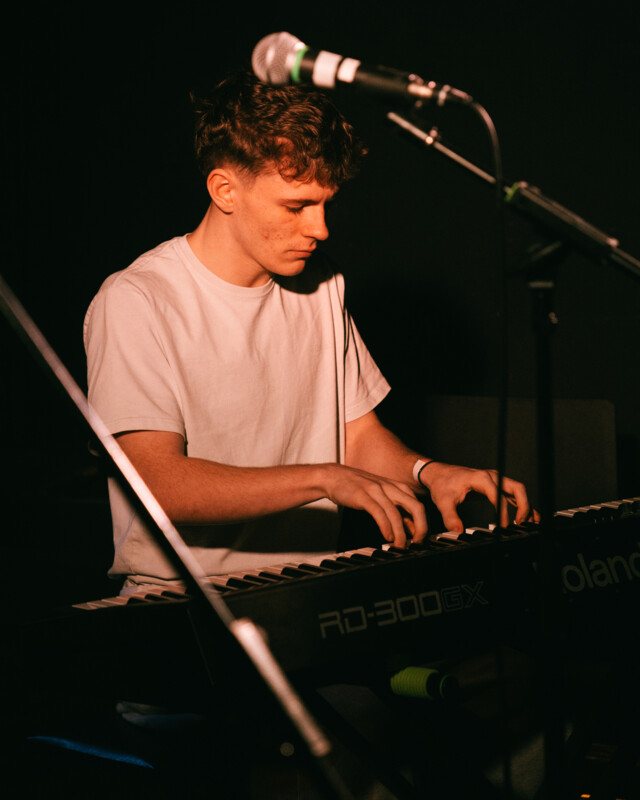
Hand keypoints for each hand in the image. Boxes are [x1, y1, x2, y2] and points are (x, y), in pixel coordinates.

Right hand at [321, 464, 426, 547]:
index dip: (423, 525)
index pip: (419, 506)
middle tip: (418, 544)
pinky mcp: (363, 495)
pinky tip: (387, 537)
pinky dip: (386, 526)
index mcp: (398, 487)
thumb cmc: (359, 489)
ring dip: (401, 534)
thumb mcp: (382, 497)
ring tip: (400, 546)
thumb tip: (412, 530)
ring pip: (396, 513)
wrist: (334, 477)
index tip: (421, 540)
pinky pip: (379, 512)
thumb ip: (397, 511)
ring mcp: (377, 490)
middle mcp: (391, 487)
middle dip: (421, 528)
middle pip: (416, 507)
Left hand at [418, 462, 538, 532]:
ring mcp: (495, 480)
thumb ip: (450, 517)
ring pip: (518, 490)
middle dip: (523, 506)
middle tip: (521, 525)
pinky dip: (522, 504)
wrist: (439, 474)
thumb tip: (458, 531)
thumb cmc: (442, 485)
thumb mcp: (443, 501)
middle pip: (517, 489)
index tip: (503, 527)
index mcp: (481, 478)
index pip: (499, 495)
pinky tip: (528, 516)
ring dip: (525, 505)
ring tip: (528, 524)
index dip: (503, 513)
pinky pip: (513, 494)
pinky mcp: (495, 486)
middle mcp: (492, 476)